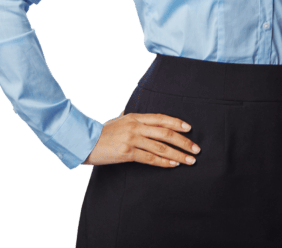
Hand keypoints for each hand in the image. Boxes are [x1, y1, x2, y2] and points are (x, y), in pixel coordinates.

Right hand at [83, 112, 200, 167]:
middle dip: (184, 142)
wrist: (85, 141)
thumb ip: (131, 119)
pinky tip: (173, 164)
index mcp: (135, 117)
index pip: (161, 119)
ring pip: (161, 147)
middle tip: (196, 149)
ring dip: (178, 154)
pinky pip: (150, 158)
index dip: (177, 123)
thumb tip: (138, 116)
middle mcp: (136, 126)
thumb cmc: (102, 132)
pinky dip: (164, 161)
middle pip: (165, 133)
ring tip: (190, 160)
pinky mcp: (127, 153)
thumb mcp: (119, 121)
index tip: (190, 129)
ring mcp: (132, 139)